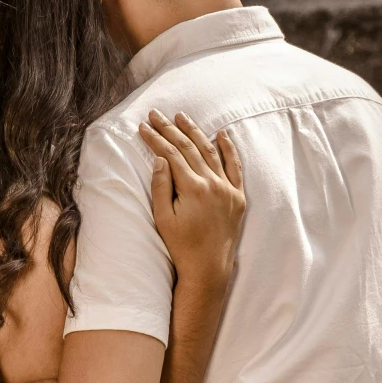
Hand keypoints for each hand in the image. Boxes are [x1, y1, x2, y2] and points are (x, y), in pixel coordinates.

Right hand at [140, 109, 245, 291]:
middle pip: (188, 148)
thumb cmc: (181, 246)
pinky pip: (235, 167)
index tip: (143, 127)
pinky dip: (229, 148)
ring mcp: (228, 189)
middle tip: (156, 114)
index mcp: (192, 189)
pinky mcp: (238, 196)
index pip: (170, 155)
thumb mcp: (163, 218)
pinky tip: (222, 133)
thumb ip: (161, 186)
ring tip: (181, 117)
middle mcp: (212, 184)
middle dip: (170, 129)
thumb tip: (159, 159)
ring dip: (195, 132)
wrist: (208, 268)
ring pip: (210, 151)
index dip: (155, 139)